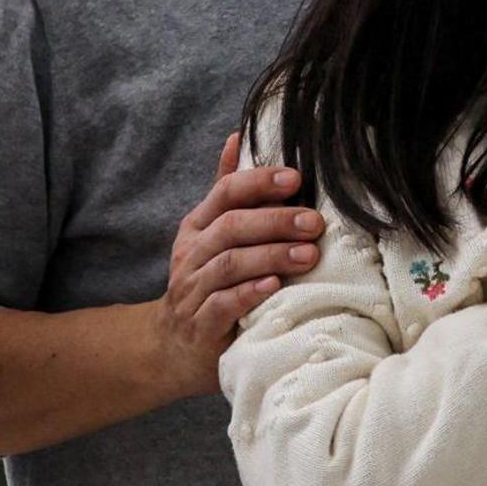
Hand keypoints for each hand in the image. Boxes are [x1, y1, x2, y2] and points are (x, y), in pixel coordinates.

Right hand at [163, 132, 323, 397]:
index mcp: (197, 227)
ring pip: (228, 264)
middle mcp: (191, 254)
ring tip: (308, 255)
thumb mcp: (212, 236)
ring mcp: (192, 290)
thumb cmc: (206, 284)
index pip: (225, 192)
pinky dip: (248, 294)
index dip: (259, 182)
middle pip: (230, 227)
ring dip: (270, 256)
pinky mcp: (199, 326)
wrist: (172, 348)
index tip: (296, 178)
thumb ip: (226, 191)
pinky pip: (221, 305)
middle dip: (275, 221)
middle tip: (314, 221)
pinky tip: (274, 288)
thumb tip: (238, 136)